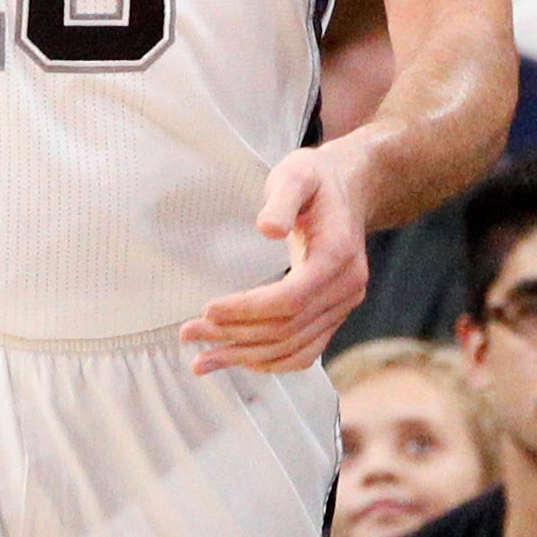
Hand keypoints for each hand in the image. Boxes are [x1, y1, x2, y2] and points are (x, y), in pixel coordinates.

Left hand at [184, 146, 370, 373]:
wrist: (348, 190)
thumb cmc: (315, 181)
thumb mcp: (296, 174)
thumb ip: (281, 200)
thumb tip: (268, 230)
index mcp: (338, 255)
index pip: (291, 298)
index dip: (248, 309)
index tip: (208, 310)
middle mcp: (347, 288)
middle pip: (288, 328)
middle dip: (235, 336)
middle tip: (188, 334)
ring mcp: (344, 305)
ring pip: (294, 347)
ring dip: (245, 357)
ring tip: (201, 360)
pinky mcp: (334, 315)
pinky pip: (305, 351)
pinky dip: (271, 362)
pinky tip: (238, 361)